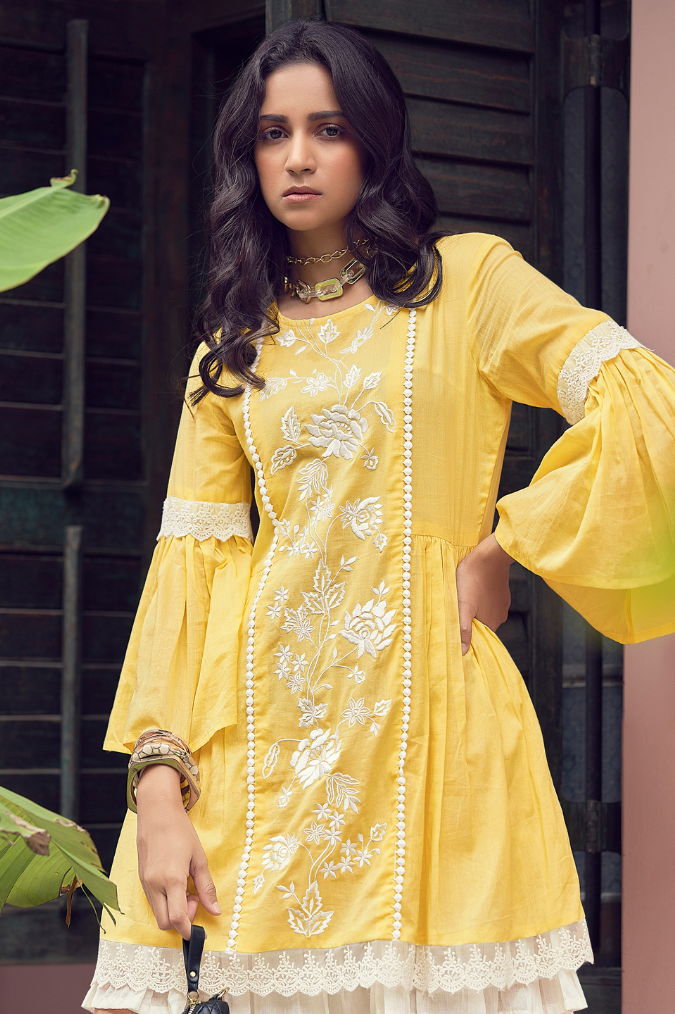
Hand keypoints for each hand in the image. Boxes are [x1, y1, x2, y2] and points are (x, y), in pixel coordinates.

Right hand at [135, 764, 220, 938]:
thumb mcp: (199, 858)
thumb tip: (216, 911)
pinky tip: (175, 884)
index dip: (188, 930)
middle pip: (164, 923)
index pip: (176, 919)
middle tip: (194, 901)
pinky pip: (153, 901)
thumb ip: (207, 887)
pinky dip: (165, 902)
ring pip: (157, 913)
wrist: (157, 813)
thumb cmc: (180, 832)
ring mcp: (145, 882)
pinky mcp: (141, 879)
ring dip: (173, 911)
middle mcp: (155, 884)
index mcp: (172, 879)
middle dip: (180, 921)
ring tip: (185, 889)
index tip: (199, 929)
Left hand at [455, 534, 512, 654]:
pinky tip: (473, 591)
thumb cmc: (472, 579)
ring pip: (484, 613)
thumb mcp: (463, 606)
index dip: (465, 635)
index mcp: (491, 624)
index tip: (454, 628)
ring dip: (474, 610)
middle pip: (480, 625)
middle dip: (468, 621)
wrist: (490, 555)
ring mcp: (503, 605)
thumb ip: (463, 630)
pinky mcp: (503, 594)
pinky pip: (490, 602)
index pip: (476, 637)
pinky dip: (481, 600)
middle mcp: (500, 618)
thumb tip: (463, 653)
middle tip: (454, 611)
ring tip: (463, 599)